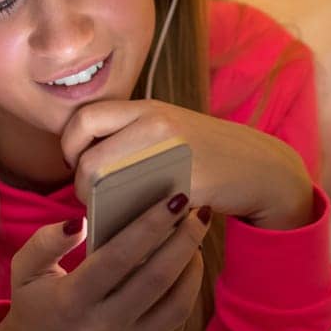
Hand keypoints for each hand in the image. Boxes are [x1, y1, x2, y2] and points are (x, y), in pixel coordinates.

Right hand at [0, 196, 209, 330]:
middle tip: (198, 214)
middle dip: (185, 240)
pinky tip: (186, 274)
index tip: (175, 199)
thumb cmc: (34, 309)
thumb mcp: (25, 271)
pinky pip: (174, 330)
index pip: (120, 256)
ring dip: (193, 269)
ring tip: (194, 242)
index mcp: (71, 302)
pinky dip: (185, 297)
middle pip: (157, 279)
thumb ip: (46, 241)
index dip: (152, 225)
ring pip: (175, 307)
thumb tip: (78, 221)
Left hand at [60, 100, 313, 230]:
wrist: (261, 169)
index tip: (78, 164)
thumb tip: (85, 165)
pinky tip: (136, 222)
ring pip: (108, 183)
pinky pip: (139, 207)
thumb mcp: (170, 128)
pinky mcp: (186, 185)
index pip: (84, 119)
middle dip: (83, 184)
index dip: (70, 146)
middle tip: (93, 196)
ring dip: (100, 203)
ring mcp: (171, 155)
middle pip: (89, 158)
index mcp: (148, 109)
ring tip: (110, 210)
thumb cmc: (208, 154)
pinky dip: (128, 219)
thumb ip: (132, 135)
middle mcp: (156, 125)